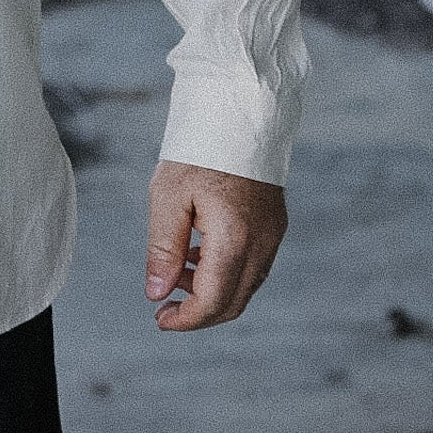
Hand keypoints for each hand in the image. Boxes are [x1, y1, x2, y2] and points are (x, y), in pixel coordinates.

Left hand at [145, 160, 286, 330]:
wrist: (237, 113)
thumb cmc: (198, 150)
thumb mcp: (168, 196)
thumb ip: (163, 249)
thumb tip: (156, 292)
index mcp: (234, 238)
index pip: (213, 301)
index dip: (186, 319)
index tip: (160, 318)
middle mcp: (261, 243)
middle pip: (233, 302)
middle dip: (198, 312)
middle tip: (165, 304)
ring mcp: (272, 235)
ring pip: (245, 286)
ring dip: (211, 291)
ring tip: (175, 269)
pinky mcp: (275, 225)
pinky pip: (253, 265)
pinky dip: (226, 272)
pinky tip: (197, 253)